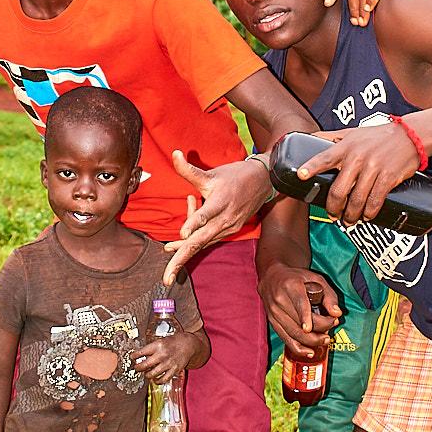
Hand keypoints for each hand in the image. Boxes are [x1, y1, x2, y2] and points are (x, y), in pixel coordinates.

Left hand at [134, 333, 193, 382]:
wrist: (188, 344)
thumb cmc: (173, 342)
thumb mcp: (161, 340)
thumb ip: (151, 348)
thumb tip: (140, 355)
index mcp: (157, 345)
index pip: (141, 352)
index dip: (134, 356)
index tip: (132, 357)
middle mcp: (162, 355)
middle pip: (144, 365)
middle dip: (138, 368)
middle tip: (136, 368)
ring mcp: (168, 364)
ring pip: (152, 374)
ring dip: (147, 375)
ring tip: (146, 373)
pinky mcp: (174, 370)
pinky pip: (163, 379)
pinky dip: (157, 381)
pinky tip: (155, 379)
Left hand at [162, 153, 270, 282]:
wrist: (264, 182)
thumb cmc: (235, 176)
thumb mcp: (212, 173)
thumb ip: (189, 169)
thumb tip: (174, 154)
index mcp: (220, 202)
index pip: (205, 215)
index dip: (193, 222)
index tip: (181, 234)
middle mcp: (224, 219)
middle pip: (199, 241)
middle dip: (181, 259)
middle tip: (167, 277)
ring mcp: (227, 228)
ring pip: (201, 242)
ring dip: (184, 252)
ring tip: (168, 264)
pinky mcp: (229, 231)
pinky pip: (207, 238)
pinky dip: (193, 240)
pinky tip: (178, 241)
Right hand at [258, 264, 340, 359]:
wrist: (271, 278)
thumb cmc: (297, 278)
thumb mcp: (315, 279)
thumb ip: (329, 296)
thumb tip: (337, 314)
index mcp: (291, 286)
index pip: (299, 303)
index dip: (304, 316)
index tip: (310, 328)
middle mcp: (279, 300)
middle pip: (299, 322)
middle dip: (318, 330)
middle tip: (331, 330)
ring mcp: (274, 313)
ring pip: (293, 333)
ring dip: (311, 341)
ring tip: (325, 340)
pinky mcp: (273, 323)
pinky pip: (286, 339)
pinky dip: (298, 348)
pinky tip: (310, 352)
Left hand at [296, 126, 418, 224]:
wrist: (410, 136)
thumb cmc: (378, 136)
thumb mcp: (353, 133)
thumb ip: (331, 138)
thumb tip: (309, 139)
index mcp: (346, 147)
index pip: (325, 157)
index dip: (311, 167)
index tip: (301, 175)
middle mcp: (358, 157)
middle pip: (339, 189)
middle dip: (333, 208)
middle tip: (333, 215)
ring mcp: (373, 168)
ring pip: (357, 199)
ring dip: (351, 215)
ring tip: (349, 221)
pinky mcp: (388, 178)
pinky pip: (375, 201)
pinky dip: (369, 213)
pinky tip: (367, 217)